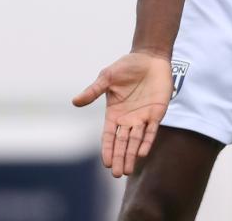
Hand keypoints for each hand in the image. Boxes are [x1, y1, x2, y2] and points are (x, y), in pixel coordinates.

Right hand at [72, 51, 172, 177]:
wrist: (150, 57)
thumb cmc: (127, 66)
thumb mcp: (107, 77)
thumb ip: (93, 90)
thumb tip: (74, 102)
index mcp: (114, 113)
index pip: (109, 136)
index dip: (108, 149)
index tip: (106, 163)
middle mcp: (128, 119)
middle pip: (122, 143)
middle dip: (120, 158)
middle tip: (117, 175)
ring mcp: (142, 117)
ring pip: (136, 141)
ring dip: (132, 155)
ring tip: (128, 171)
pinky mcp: (156, 113)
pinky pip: (151, 131)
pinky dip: (147, 142)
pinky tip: (143, 153)